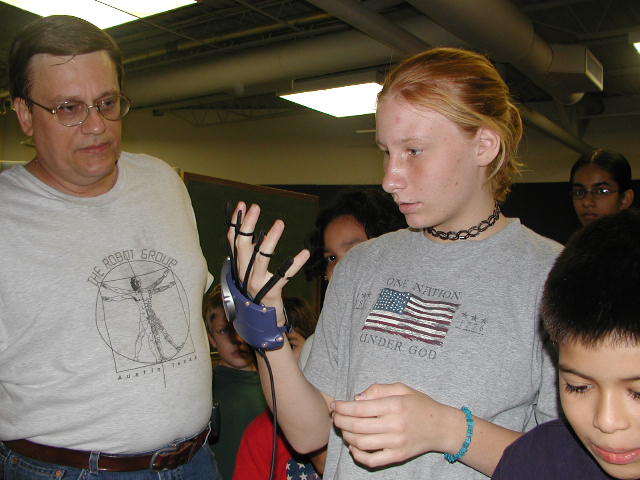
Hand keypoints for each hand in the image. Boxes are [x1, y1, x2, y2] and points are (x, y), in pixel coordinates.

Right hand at [226, 202, 309, 314]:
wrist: (264, 319)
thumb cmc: (260, 289)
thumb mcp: (252, 269)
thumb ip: (251, 252)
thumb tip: (254, 230)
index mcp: (239, 265)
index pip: (233, 240)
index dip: (236, 222)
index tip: (242, 205)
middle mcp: (243, 273)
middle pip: (242, 245)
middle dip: (248, 225)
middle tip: (256, 207)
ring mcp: (256, 283)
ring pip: (261, 258)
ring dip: (271, 239)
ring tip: (280, 223)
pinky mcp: (270, 292)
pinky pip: (284, 276)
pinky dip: (295, 264)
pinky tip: (305, 253)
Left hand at [330, 383, 455, 467]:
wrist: (441, 427)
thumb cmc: (420, 405)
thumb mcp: (402, 388)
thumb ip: (378, 390)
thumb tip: (357, 398)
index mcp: (394, 405)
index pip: (360, 408)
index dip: (343, 407)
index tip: (335, 406)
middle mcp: (394, 425)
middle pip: (357, 426)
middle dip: (340, 421)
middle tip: (335, 417)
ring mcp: (396, 443)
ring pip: (361, 443)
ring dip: (346, 436)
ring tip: (344, 429)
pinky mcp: (398, 456)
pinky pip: (372, 460)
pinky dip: (357, 455)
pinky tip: (353, 447)